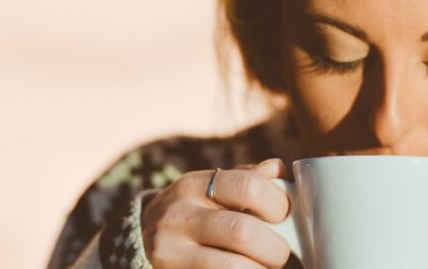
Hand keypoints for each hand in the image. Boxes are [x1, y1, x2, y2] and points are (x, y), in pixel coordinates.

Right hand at [140, 159, 291, 268]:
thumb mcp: (209, 189)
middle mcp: (179, 216)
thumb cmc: (192, 213)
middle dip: (275, 249)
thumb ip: (244, 179)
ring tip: (264, 267)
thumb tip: (279, 169)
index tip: (286, 218)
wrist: (141, 242)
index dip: (279, 204)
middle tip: (281, 255)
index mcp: (195, 185)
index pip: (249, 186)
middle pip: (243, 232)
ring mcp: (171, 252)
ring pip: (233, 267)